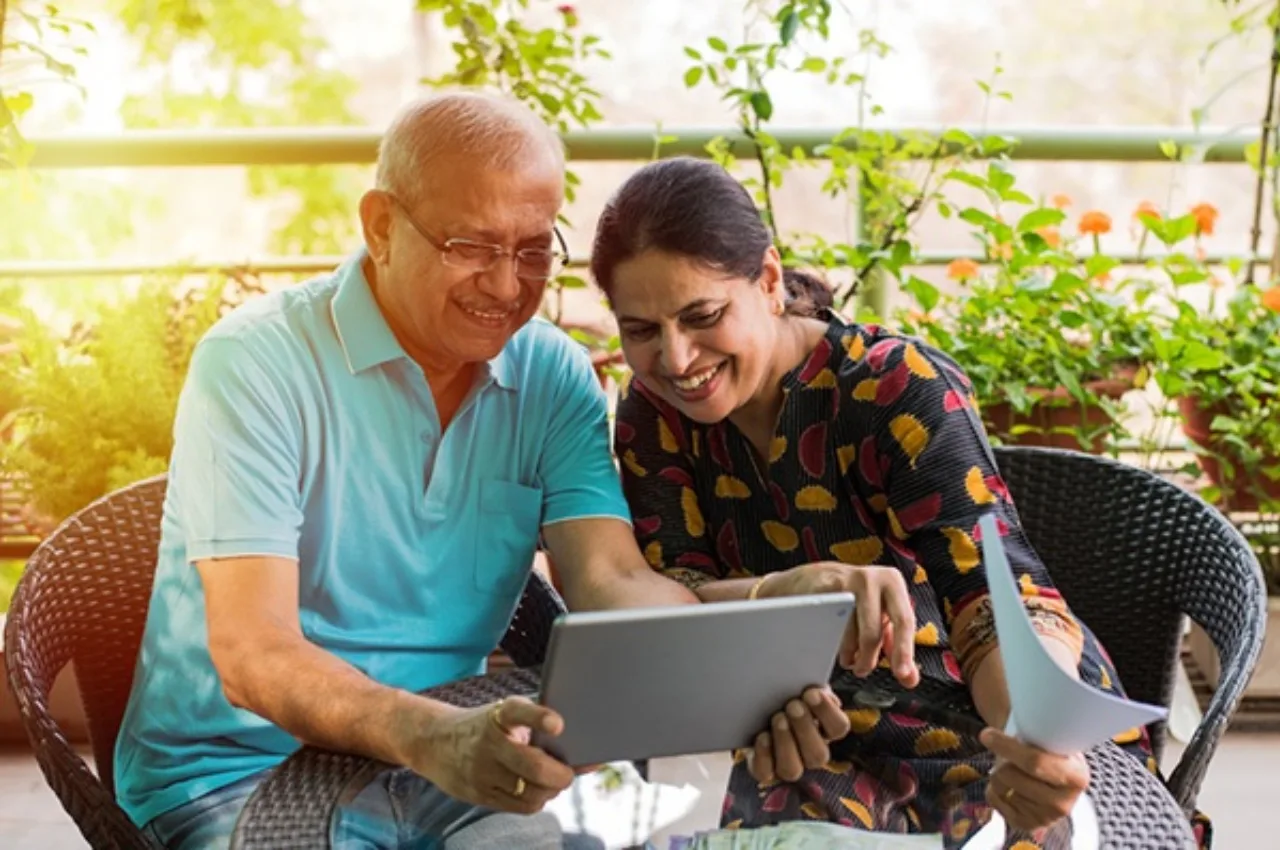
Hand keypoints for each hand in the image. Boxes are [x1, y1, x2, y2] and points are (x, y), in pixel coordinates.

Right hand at [407, 697, 575, 814]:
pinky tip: (537, 791)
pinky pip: (518, 807)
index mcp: (498, 715)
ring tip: (553, 783)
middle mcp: (489, 743)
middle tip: (568, 773)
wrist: (434, 742)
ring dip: (550, 791)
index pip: (519, 712)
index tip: (557, 725)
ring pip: (529, 792)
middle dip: (560, 775)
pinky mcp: (479, 795)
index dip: (539, 718)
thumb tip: (576, 749)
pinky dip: (535, 801)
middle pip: (533, 766)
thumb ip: (534, 724)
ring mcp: (482, 772)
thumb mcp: (504, 714)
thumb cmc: (484, 726)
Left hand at [747, 686, 849, 782]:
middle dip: (804, 728)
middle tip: (793, 705)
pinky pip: (766, 772)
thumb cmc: (783, 689)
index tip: (812, 692)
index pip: (839, 727)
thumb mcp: (798, 681)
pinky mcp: (765, 769)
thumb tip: (814, 682)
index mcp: (826, 728)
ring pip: (793, 769)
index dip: (827, 712)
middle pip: (818, 754)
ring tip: (777, 718)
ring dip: (785, 743)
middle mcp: (811, 751)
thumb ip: (808, 680)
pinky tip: (762, 736)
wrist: (754, 701)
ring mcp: (789, 764)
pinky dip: (764, 755)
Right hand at [759, 561, 918, 685]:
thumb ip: (896, 645)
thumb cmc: (856, 597)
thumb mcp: (882, 614)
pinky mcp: (821, 587)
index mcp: (892, 583)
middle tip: (862, 670)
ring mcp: (845, 581)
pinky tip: (831, 643)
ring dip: (848, 652)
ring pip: (848, 631)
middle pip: (873, 630)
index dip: (904, 651)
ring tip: (847, 657)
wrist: (818, 576)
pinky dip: (830, 640)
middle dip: (868, 658)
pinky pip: (827, 624)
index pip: (904, 621)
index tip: (902, 674)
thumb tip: (910, 677)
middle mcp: (871, 579)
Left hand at [981, 728, 1088, 833]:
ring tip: (1013, 768)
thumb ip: (1037, 731)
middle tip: (1007, 753)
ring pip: (999, 786)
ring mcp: (1046, 818)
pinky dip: (993, 788)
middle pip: (1010, 775)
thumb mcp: (1049, 737)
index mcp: (1076, 776)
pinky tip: (1009, 785)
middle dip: (1001, 758)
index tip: (986, 734)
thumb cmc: (1046, 748)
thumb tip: (1018, 709)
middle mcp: (1064, 803)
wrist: (1048, 773)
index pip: (1034, 762)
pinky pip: (993, 800)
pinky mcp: (1027, 825)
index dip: (1007, 746)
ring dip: (998, 772)